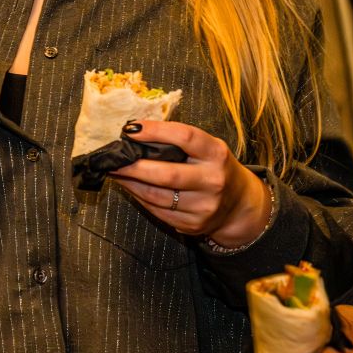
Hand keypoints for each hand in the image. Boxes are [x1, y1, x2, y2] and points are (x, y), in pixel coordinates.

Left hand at [111, 119, 270, 245]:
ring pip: (157, 196)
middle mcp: (213, 180)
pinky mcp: (193, 225)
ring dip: (131, 183)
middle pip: (167, 173)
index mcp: (216, 154)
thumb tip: (139, 133)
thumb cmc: (215, 168)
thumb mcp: (208, 148)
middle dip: (134, 166)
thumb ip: (180, 141)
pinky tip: (129, 187)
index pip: (184, 137)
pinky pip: (158, 211)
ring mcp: (203, 206)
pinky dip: (139, 198)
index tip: (131, 128)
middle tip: (113, 157)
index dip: (156, 131)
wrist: (239, 205)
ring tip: (116, 171)